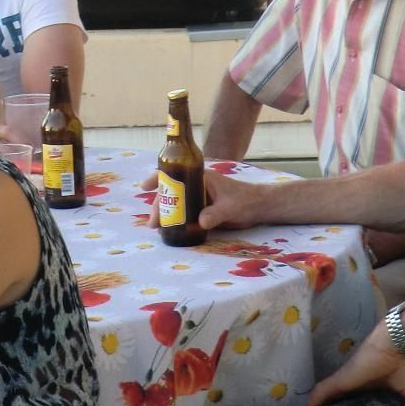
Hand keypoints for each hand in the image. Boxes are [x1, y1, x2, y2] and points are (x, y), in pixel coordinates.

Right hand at [139, 169, 262, 230]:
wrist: (260, 208)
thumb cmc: (246, 200)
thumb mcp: (230, 207)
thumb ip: (216, 214)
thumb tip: (200, 222)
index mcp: (201, 177)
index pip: (174, 174)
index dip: (157, 179)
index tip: (144, 187)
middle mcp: (196, 186)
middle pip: (172, 193)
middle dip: (159, 206)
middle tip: (152, 223)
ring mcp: (199, 198)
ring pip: (176, 204)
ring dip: (165, 214)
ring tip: (157, 229)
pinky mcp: (203, 210)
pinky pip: (185, 214)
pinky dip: (175, 221)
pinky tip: (168, 231)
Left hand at [308, 326, 404, 405]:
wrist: (396, 341)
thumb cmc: (402, 363)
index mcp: (368, 386)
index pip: (354, 401)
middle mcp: (354, 383)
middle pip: (338, 400)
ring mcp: (346, 380)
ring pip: (328, 396)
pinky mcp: (342, 378)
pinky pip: (325, 390)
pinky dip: (316, 399)